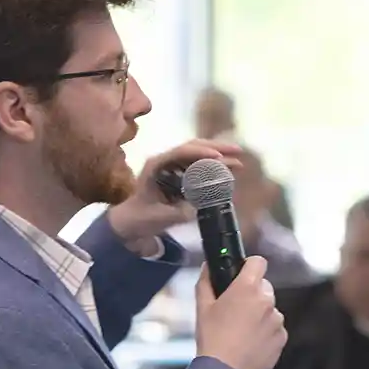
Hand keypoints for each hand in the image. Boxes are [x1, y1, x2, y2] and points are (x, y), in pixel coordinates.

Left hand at [105, 139, 244, 249]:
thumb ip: (182, 210)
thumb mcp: (162, 217)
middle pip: (192, 146)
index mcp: (156, 165)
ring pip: (197, 152)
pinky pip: (197, 164)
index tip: (219, 157)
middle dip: (216, 147)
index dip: (201, 153)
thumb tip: (204, 203)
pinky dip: (213, 164)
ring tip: (238, 157)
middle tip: (238, 151)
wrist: (130, 222)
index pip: (181, 152)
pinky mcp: (177, 173)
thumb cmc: (142, 218)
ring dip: (218, 153)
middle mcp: (164, 160)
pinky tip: (227, 167)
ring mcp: (171, 165)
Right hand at [196, 255, 284, 368]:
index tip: (243, 272)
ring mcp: (277, 320)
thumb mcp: (202, 307)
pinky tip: (250, 342)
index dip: (250, 266)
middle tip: (236, 309)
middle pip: (264, 287)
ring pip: (270, 309)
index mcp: (247, 288)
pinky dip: (265, 331)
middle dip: (252, 294)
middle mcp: (266, 301)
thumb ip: (206, 281)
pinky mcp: (282, 337)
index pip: (258, 262)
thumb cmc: (213, 339)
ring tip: (241, 330)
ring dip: (260, 314)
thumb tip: (208, 267)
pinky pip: (275, 328)